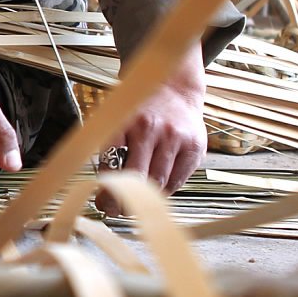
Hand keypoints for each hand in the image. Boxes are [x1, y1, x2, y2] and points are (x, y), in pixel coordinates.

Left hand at [103, 43, 205, 195]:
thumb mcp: (117, 119)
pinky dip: (166, 190)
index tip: (103, 201)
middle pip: (138, 178)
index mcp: (126, 121)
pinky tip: (157, 188)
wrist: (172, 87)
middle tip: (117, 210)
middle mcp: (152, 129)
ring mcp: (176, 138)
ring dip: (146, 200)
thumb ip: (109, 148)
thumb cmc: (140, 108)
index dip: (107, 189)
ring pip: (159, 183)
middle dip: (124, 201)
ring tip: (135, 204)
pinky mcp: (194, 147)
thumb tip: (103, 188)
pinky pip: (178, 181)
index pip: (112, 164)